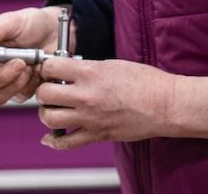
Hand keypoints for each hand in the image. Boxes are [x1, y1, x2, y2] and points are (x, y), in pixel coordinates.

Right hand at [0, 7, 61, 105]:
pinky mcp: (19, 92)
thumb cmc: (31, 24)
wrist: (55, 33)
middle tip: (20, 61)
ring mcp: (3, 83)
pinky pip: (18, 97)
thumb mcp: (14, 20)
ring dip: (14, 83)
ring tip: (29, 65)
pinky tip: (36, 70)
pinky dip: (29, 84)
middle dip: (1, 76)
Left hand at [35, 56, 178, 148]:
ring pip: (49, 119)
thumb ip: (87, 68)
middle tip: (50, 90)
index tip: (49, 70)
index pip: (50, 67)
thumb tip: (70, 71)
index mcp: (89, 72)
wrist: (164, 104)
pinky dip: (54, 141)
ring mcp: (89, 117)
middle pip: (44, 94)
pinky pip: (66, 142)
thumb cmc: (144, 81)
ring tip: (54, 109)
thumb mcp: (112, 64)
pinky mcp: (97, 135)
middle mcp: (85, 95)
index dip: (46, 67)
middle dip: (43, 91)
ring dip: (47, 113)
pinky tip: (51, 137)